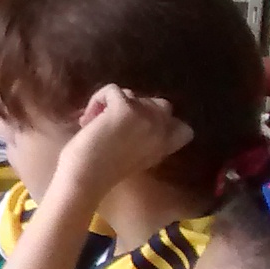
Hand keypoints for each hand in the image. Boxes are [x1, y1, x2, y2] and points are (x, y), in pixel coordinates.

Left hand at [50, 85, 192, 206]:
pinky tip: (87, 122)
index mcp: (163, 147)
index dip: (164, 121)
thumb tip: (137, 115)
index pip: (184, 130)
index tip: (138, 129)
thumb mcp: (134, 158)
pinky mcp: (126, 107)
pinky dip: (96, 101)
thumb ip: (146, 141)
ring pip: (130, 94)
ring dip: (109, 105)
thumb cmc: (99, 173)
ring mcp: (146, 117)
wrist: (84, 178)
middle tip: (114, 124)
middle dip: (137, 107)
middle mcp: (161, 131)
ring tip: (94, 124)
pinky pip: (111, 89)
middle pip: (161, 104)